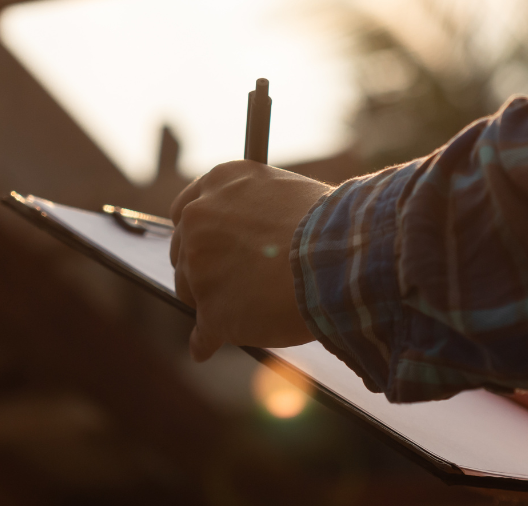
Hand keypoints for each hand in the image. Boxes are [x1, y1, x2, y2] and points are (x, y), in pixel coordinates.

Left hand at [170, 161, 331, 361]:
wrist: (344, 258)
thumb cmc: (332, 226)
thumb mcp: (288, 195)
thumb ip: (256, 209)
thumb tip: (250, 236)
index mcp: (220, 182)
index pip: (186, 209)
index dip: (198, 233)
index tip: (208, 247)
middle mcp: (200, 218)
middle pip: (183, 252)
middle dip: (203, 267)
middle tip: (230, 281)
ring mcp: (200, 266)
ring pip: (191, 292)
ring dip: (211, 301)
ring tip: (243, 310)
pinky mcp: (211, 311)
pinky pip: (202, 334)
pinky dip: (207, 342)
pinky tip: (210, 347)